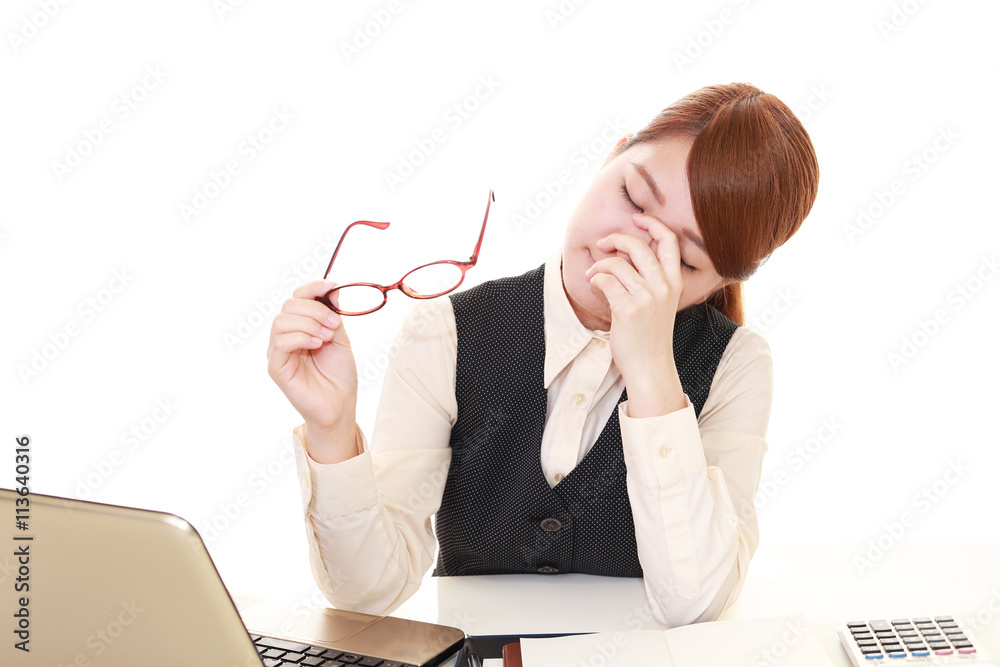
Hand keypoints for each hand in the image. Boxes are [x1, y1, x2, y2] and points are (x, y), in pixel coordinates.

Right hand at [267, 280, 358, 434]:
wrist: (339, 404)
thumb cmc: (339, 374)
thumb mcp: (340, 338)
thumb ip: (332, 315)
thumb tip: (332, 288)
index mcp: (301, 326)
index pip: (298, 298)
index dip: (313, 288)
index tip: (332, 285)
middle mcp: (286, 336)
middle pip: (289, 305)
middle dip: (315, 310)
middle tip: (334, 325)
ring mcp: (278, 351)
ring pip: (282, 321)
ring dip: (309, 324)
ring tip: (326, 338)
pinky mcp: (276, 366)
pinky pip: (280, 342)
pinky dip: (301, 337)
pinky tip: (316, 344)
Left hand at [585, 213, 683, 403]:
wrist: (650, 366)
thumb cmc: (651, 334)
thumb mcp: (661, 301)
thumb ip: (651, 278)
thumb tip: (626, 253)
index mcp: (674, 281)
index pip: (669, 240)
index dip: (652, 224)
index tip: (637, 219)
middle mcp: (663, 286)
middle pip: (638, 246)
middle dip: (616, 239)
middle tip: (602, 242)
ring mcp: (646, 298)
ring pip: (616, 264)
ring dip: (599, 265)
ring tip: (592, 273)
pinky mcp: (627, 309)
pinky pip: (605, 281)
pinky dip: (596, 279)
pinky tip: (594, 285)